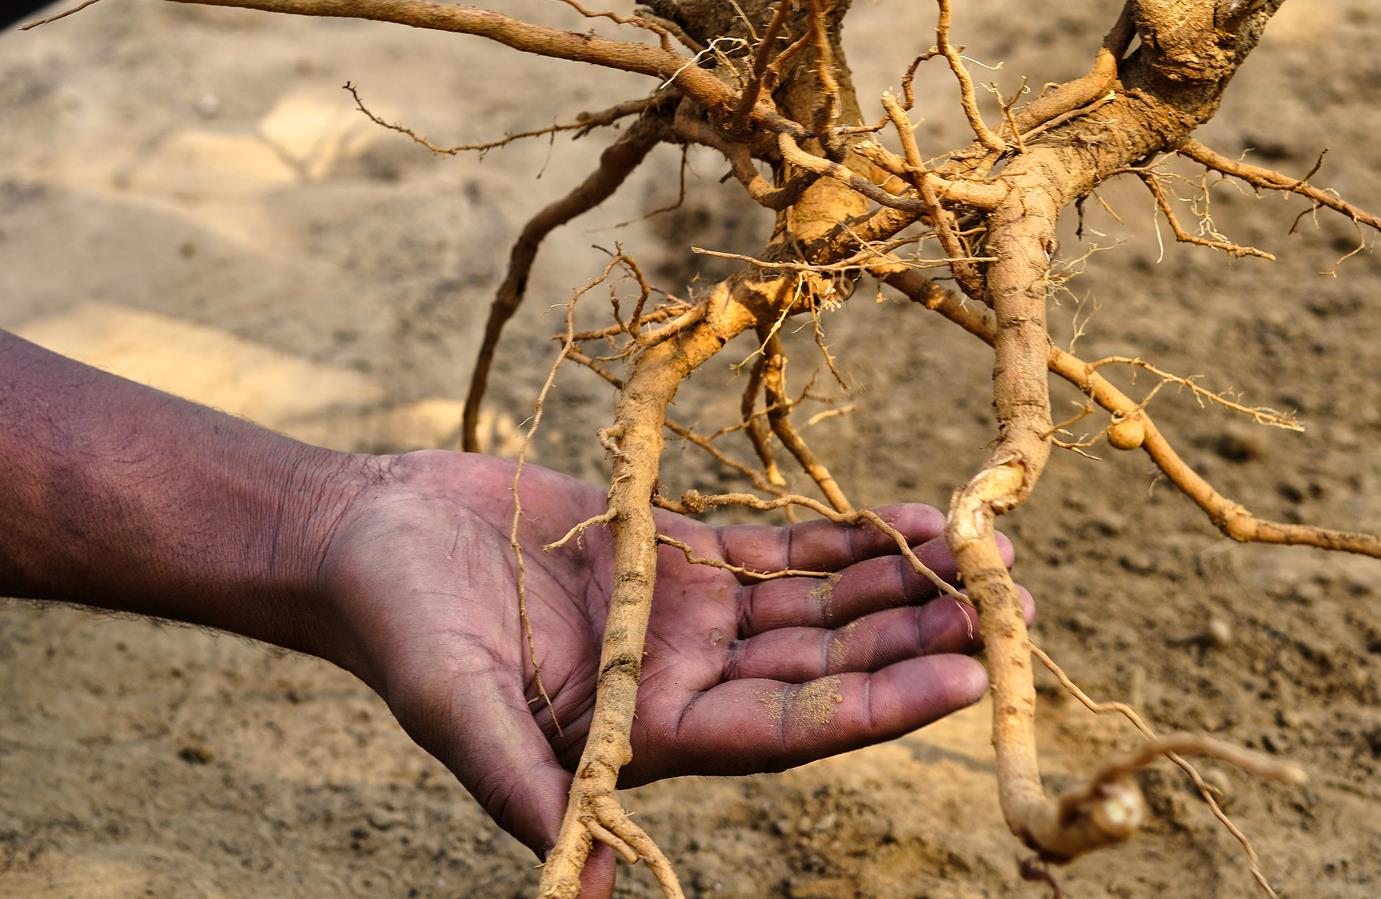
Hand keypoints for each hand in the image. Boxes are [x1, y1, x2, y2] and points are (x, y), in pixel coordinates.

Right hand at [310, 450, 1020, 894]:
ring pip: (820, 606)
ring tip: (987, 553)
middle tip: (1013, 604)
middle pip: (827, 667)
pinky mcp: (679, 552)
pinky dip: (848, 537)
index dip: (877, 705)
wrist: (367, 542)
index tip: (965, 676)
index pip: (789, 730)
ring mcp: (690, 616)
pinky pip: (785, 549)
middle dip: (916, 638)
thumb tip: (584, 884)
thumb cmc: (398, 634)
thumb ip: (525, 785)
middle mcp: (686, 683)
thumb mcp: (454, 712)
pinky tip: (912, 518)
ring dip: (900, 585)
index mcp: (649, 737)